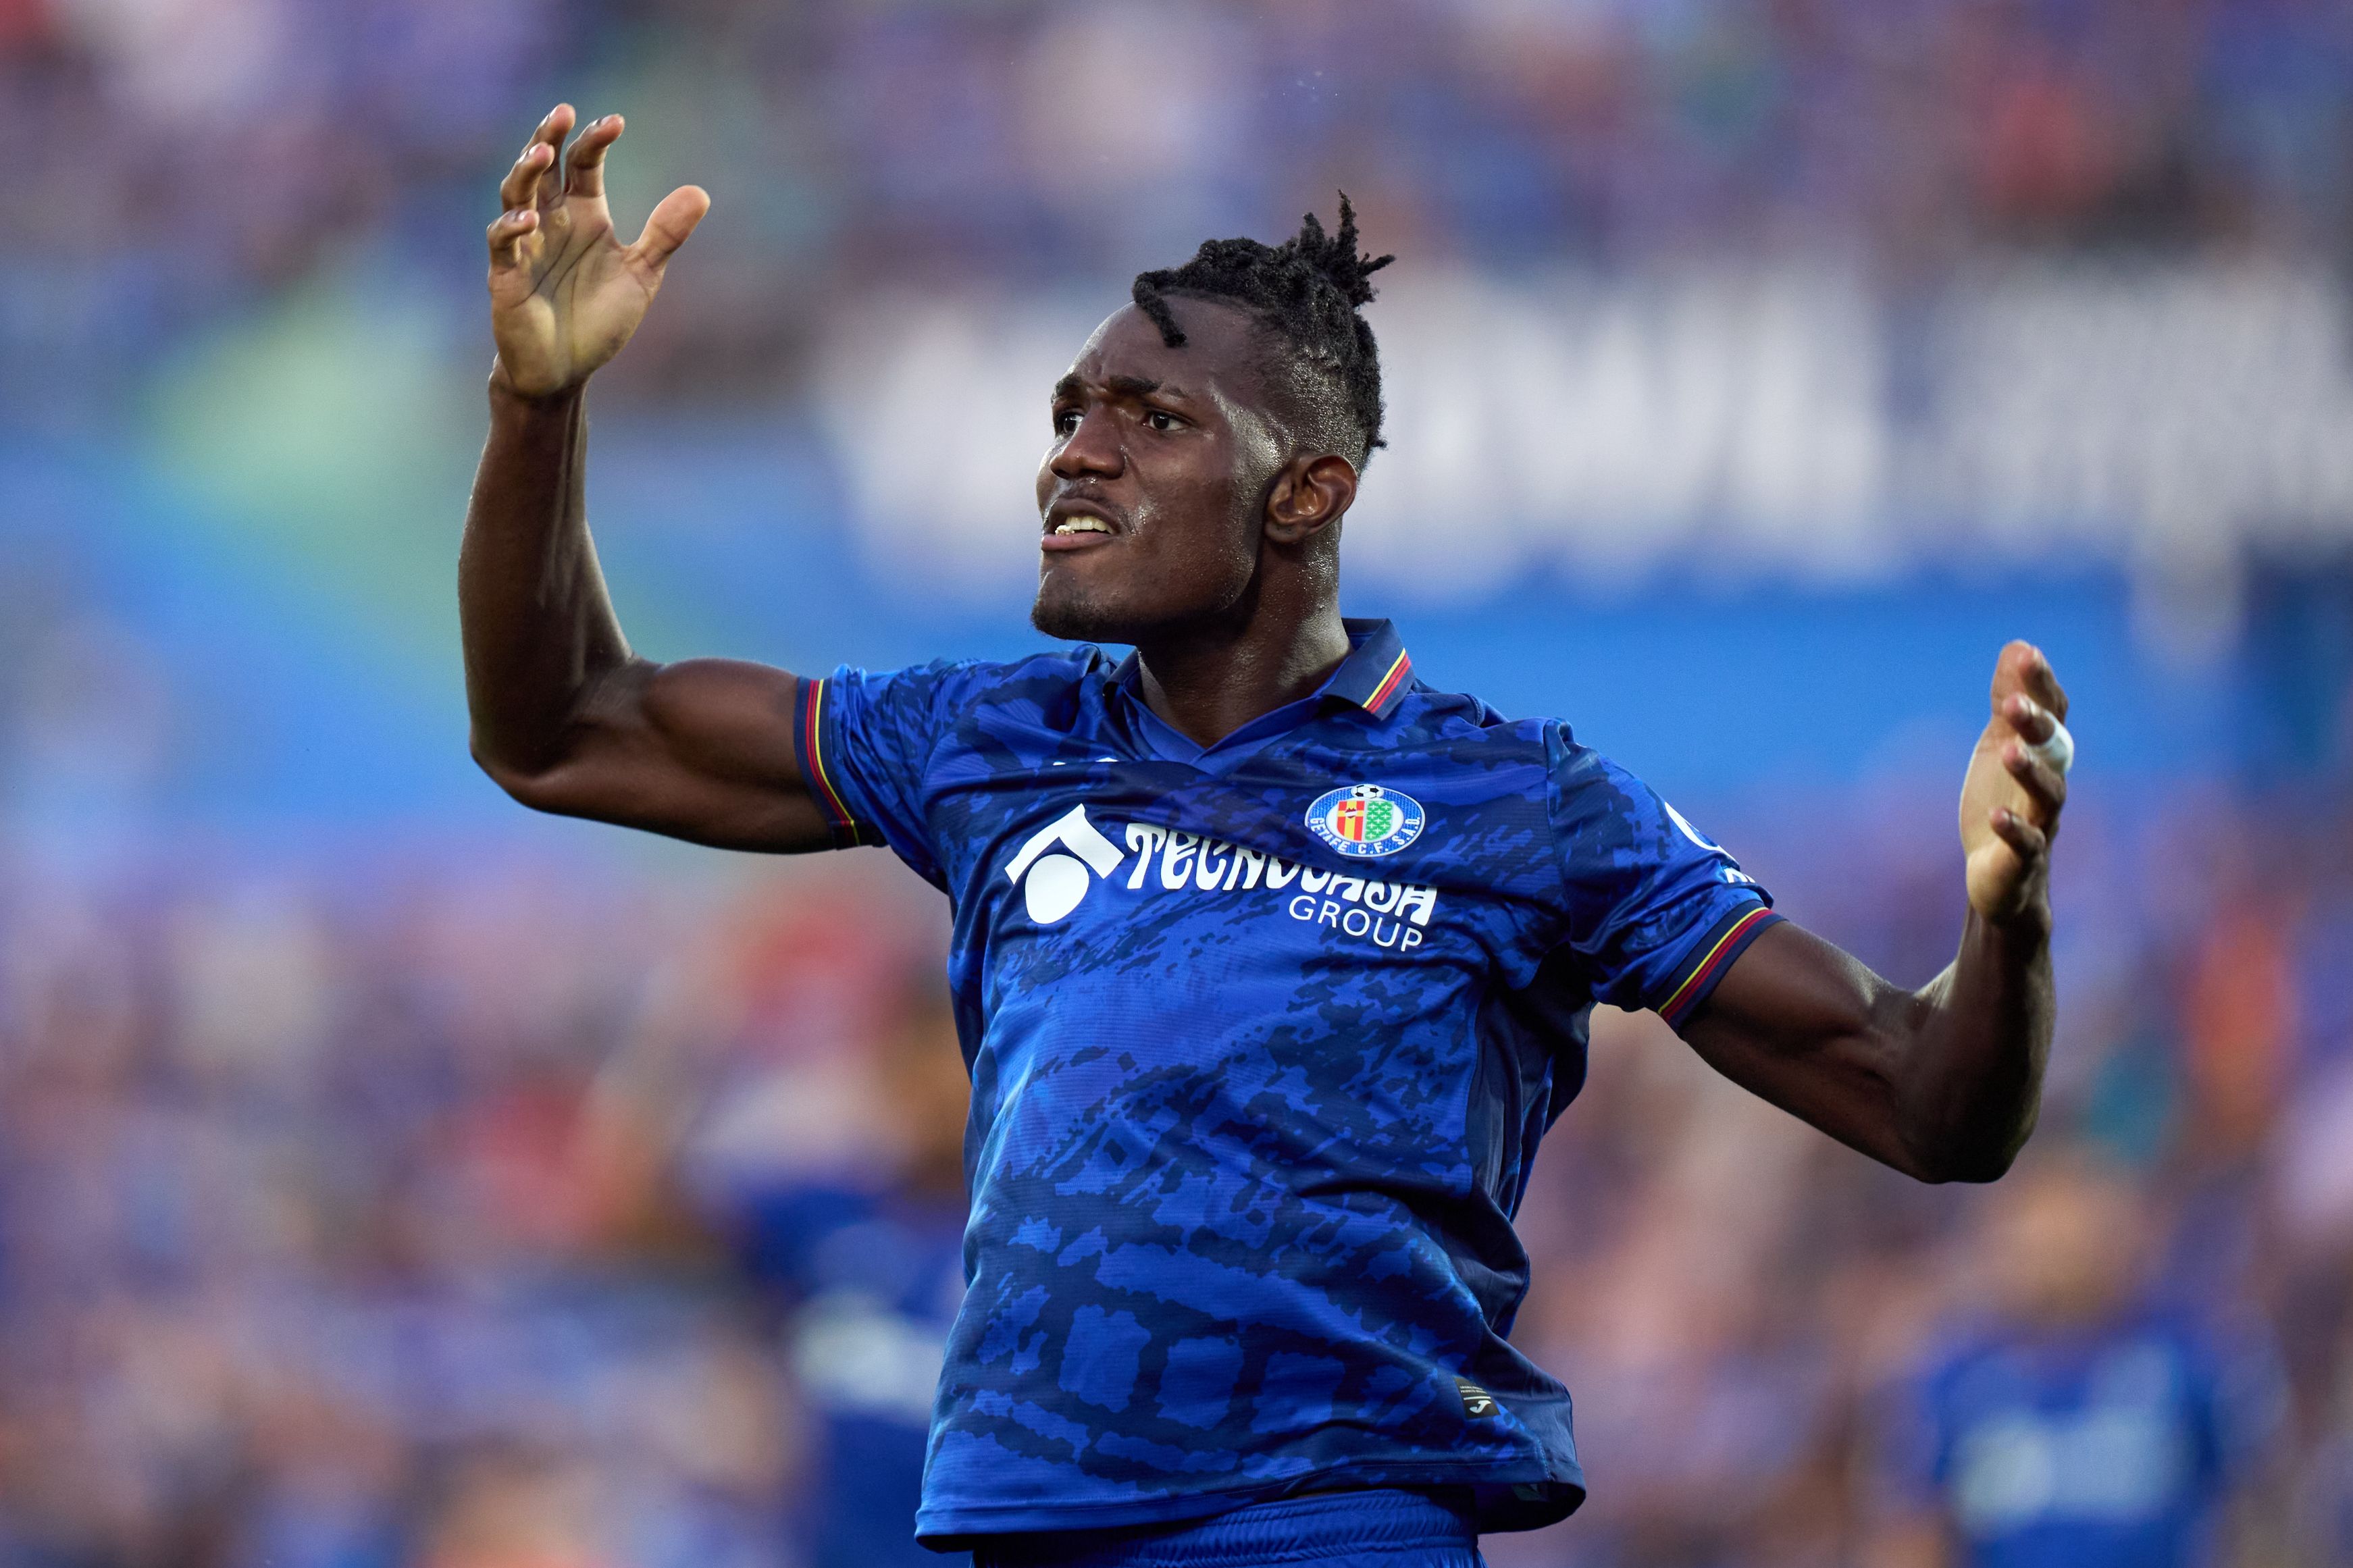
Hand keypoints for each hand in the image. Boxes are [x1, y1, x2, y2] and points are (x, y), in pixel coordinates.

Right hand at [486, 104, 709, 398]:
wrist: (566, 369)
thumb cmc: (598, 319)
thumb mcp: (641, 275)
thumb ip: (665, 235)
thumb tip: (700, 193)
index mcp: (584, 214)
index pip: (584, 165)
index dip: (596, 141)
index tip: (616, 122)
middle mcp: (551, 221)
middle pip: (543, 167)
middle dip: (550, 136)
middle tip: (563, 112)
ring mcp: (526, 245)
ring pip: (516, 194)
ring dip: (527, 171)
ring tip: (543, 151)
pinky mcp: (506, 275)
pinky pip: (503, 243)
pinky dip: (513, 228)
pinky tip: (530, 218)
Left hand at [1959, 641, 2069, 926]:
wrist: (2002, 878)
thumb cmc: (2004, 801)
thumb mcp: (1999, 744)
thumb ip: (2007, 699)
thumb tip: (2017, 645)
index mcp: (2043, 755)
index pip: (2052, 712)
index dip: (2042, 683)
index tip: (2026, 653)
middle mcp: (2049, 785)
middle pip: (2055, 749)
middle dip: (2037, 723)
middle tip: (2013, 702)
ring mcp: (2041, 823)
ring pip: (2049, 795)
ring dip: (2031, 772)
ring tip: (2009, 752)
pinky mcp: (2023, 859)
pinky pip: (2027, 843)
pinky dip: (2014, 828)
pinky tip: (1996, 814)